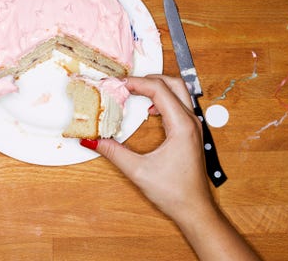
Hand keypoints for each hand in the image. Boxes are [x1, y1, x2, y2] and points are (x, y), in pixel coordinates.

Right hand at [82, 75, 211, 221]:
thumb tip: (93, 140)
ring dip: (157, 86)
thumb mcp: (138, 171)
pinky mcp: (190, 132)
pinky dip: (163, 98)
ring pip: (178, 91)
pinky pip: (179, 104)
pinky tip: (149, 110)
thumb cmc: (175, 192)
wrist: (194, 209)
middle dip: (147, 78)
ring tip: (135, 91)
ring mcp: (193, 126)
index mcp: (182, 126)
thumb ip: (113, 152)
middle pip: (172, 83)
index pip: (159, 89)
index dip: (135, 82)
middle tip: (125, 83)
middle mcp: (191, 121)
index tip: (117, 84)